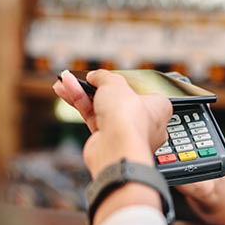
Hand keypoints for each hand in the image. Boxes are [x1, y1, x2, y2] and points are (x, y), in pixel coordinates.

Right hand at [53, 70, 171, 177]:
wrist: (116, 149)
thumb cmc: (129, 120)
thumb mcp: (116, 84)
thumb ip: (104, 77)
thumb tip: (95, 76)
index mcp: (159, 108)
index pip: (142, 90)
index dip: (124, 81)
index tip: (109, 75)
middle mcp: (144, 123)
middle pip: (117, 99)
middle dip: (95, 86)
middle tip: (82, 77)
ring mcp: (124, 133)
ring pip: (101, 108)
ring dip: (82, 93)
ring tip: (66, 81)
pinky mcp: (106, 140)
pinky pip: (92, 117)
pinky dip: (80, 104)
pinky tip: (66, 91)